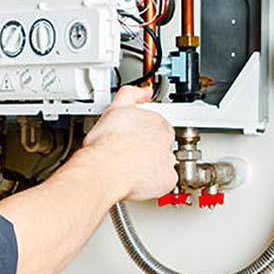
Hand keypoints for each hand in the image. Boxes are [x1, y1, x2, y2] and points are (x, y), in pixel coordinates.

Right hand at [78, 86, 175, 201]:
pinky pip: (165, 181)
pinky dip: (154, 182)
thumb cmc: (106, 143)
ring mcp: (167, 159)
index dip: (145, 130)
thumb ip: (130, 95)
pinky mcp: (167, 179)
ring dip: (152, 165)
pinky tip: (139, 179)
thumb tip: (144, 91)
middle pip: (163, 143)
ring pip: (164, 162)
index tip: (135, 135)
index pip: (157, 124)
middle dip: (150, 147)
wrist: (106, 168)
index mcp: (154, 121)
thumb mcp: (114, 108)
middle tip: (132, 152)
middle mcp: (165, 139)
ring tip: (132, 168)